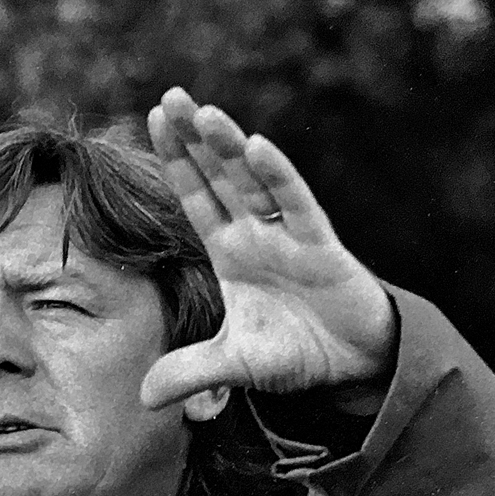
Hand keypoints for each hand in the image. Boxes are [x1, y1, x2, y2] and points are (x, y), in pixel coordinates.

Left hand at [142, 87, 396, 408]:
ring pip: (253, 181)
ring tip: (202, 112)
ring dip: (229, 147)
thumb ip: (189, 372)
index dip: (177, 161)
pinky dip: (277, 176)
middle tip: (170, 96)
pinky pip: (296, 204)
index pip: (197, 196)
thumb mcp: (233, 365)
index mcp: (231, 251)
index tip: (153, 119)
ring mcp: (288, 235)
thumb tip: (142, 399)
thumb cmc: (295, 351)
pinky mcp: (320, 246)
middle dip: (195, 138)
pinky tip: (256, 147)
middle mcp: (256, 234)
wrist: (352, 365)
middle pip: (219, 175)